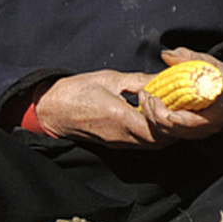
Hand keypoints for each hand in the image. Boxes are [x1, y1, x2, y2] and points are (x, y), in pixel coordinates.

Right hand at [30, 70, 161, 146]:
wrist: (50, 110)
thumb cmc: (77, 92)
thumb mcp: (110, 79)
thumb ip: (140, 80)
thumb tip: (163, 77)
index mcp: (120, 118)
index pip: (157, 127)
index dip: (168, 113)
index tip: (164, 95)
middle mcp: (121, 136)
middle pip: (160, 140)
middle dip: (171, 125)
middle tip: (172, 104)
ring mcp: (118, 143)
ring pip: (152, 144)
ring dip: (163, 130)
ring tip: (163, 108)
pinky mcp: (115, 144)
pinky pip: (141, 143)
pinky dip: (152, 133)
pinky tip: (150, 116)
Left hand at [137, 47, 222, 142]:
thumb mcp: (211, 65)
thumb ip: (189, 58)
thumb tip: (166, 55)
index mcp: (220, 109)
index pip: (197, 120)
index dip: (179, 118)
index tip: (162, 106)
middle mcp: (209, 126)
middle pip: (178, 129)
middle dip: (157, 114)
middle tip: (146, 95)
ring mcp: (199, 132)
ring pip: (171, 132)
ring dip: (153, 117)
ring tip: (145, 99)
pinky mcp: (190, 133)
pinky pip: (170, 132)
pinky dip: (156, 120)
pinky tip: (149, 107)